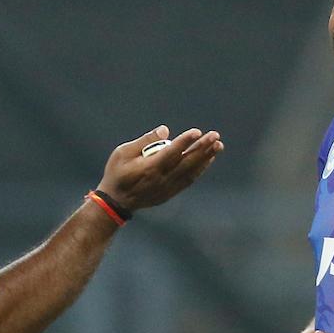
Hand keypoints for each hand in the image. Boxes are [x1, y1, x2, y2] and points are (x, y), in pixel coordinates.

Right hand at [97, 125, 222, 211]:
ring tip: (218, 145)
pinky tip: (208, 159)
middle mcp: (162, 179)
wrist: (116, 202)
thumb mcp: (122, 153)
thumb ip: (144, 141)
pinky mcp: (170, 193)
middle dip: (202, 148)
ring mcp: (167, 187)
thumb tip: (165, 130)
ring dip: (206, 158)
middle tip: (215, 135)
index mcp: (149, 168)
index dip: (185, 142)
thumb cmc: (117, 173)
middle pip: (186, 162)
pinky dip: (200, 169)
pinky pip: (189, 180)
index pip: (172, 153)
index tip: (197, 132)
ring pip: (191, 171)